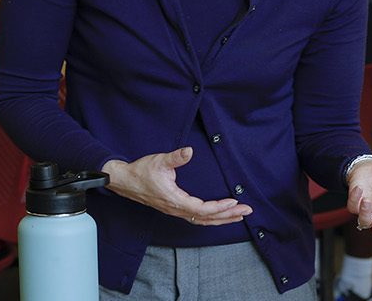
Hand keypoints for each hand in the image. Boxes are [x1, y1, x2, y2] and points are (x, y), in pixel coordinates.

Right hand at [102, 148, 252, 225]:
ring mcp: (175, 211)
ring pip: (203, 220)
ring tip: (239, 216)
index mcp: (175, 200)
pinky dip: (211, 219)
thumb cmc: (141, 171)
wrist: (124, 181)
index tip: (234, 201)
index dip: (220, 207)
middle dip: (228, 215)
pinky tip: (220, 216)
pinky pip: (196, 218)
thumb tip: (189, 151)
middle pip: (207, 218)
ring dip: (222, 219)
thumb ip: (176, 157)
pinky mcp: (174, 209)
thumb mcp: (159, 161)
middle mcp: (176, 209)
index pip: (202, 209)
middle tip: (247, 211)